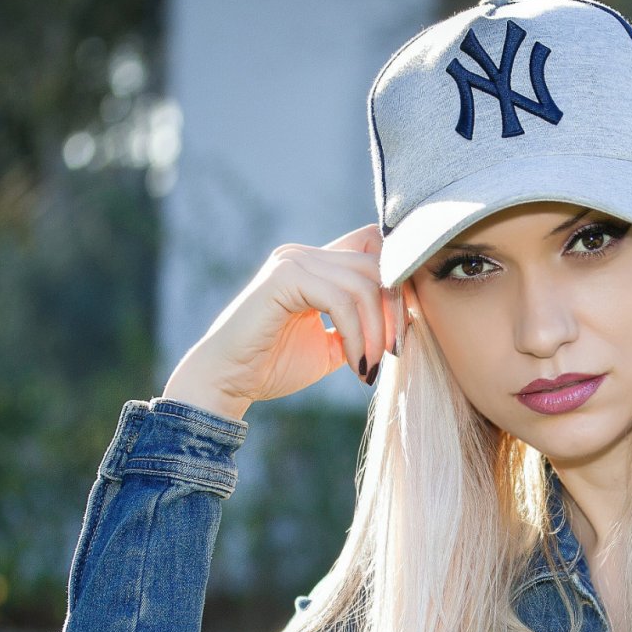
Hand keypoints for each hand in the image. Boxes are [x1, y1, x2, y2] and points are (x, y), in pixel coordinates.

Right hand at [162, 224, 393, 419]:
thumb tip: (404, 320)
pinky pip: (340, 300)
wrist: (226, 382)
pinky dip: (356, 335)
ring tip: (370, 366)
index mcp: (317, 265)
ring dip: (376, 329)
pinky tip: (355, 365)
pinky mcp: (283, 277)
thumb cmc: (274, 366)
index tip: (401, 331)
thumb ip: (362, 326)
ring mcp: (293, 262)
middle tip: (393, 352)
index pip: (375, 249)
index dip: (399, 285)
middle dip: (394, 310)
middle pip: (377, 263)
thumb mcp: (333, 345)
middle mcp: (305, 255)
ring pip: (363, 283)